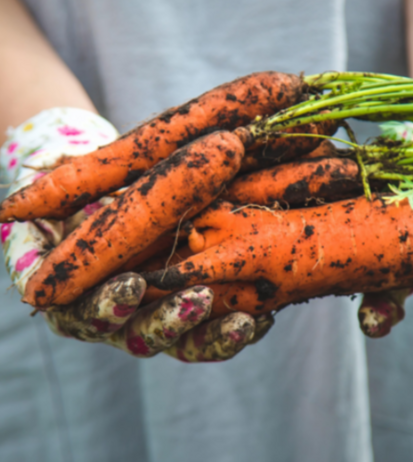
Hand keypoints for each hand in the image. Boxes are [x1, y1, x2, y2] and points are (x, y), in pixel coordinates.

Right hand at [1, 108, 272, 359]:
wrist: (121, 201)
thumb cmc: (85, 196)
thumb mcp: (60, 196)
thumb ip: (46, 207)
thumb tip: (9, 210)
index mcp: (84, 297)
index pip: (94, 314)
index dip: (110, 306)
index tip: (131, 287)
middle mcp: (125, 317)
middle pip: (145, 336)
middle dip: (170, 323)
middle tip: (197, 302)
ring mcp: (162, 314)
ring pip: (188, 340)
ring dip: (215, 334)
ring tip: (247, 319)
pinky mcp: (196, 307)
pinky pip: (218, 327)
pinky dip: (241, 326)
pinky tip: (264, 316)